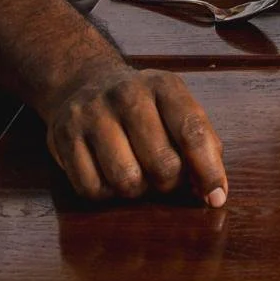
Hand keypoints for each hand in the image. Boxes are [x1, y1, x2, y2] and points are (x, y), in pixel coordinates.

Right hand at [44, 56, 227, 207]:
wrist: (84, 82)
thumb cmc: (143, 107)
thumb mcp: (175, 108)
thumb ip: (200, 144)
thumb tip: (214, 193)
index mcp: (164, 85)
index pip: (192, 130)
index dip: (208, 169)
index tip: (216, 198)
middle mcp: (128, 94)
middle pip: (162, 164)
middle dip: (169, 183)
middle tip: (164, 178)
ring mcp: (93, 113)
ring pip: (126, 181)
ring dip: (136, 191)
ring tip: (136, 174)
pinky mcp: (64, 136)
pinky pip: (90, 189)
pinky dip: (105, 194)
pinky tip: (107, 175)